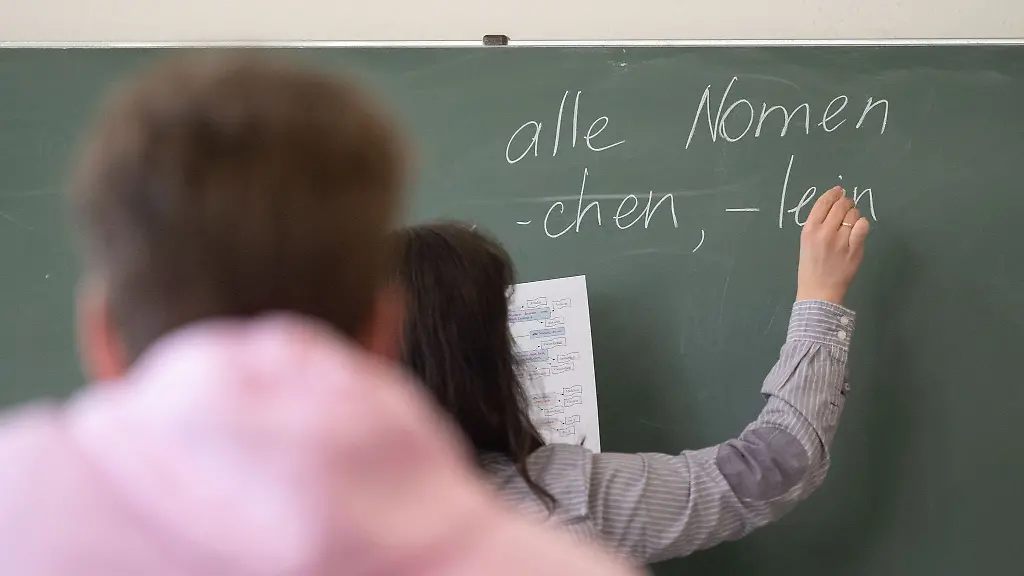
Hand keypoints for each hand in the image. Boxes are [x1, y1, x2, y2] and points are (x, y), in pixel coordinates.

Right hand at [795, 186, 869, 304]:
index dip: (833, 194)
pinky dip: (862, 224)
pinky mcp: (855, 249)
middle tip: (847, 206)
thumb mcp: (806, 243)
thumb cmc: (810, 268)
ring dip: (854, 214)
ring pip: (853, 214)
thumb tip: (834, 205)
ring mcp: (841, 241)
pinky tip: (858, 229)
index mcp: (809, 230)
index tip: (839, 191)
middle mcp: (825, 232)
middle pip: (840, 205)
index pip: (823, 203)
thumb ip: (818, 225)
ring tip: (851, 222)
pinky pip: (863, 226)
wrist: (819, 292)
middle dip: (845, 202)